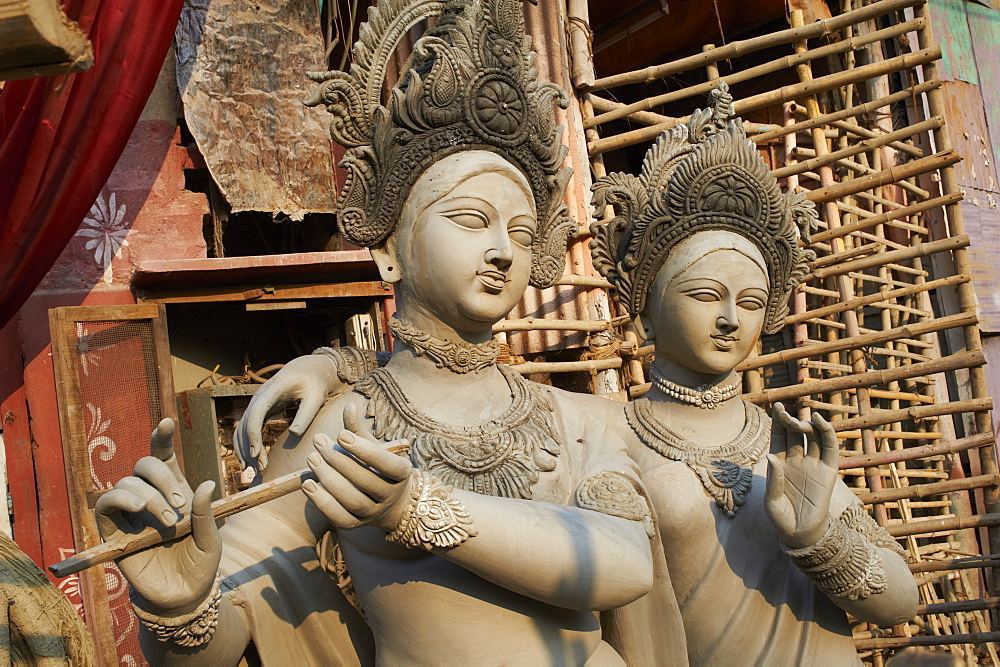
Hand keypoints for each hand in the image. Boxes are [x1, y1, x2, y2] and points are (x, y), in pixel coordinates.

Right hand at [94, 419, 219, 615]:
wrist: (183, 595)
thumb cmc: (199, 563)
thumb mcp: (211, 537)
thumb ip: (206, 512)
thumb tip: (204, 482)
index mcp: (174, 490)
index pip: (162, 457)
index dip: (161, 437)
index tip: (166, 422)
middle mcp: (149, 497)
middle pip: (143, 466)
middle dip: (162, 478)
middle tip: (180, 505)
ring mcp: (129, 514)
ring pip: (126, 484)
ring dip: (148, 496)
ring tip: (166, 520)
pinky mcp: (112, 532)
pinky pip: (105, 505)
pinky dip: (120, 499)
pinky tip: (139, 508)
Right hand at [234, 353, 343, 471]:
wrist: (308, 369)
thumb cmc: (314, 383)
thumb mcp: (316, 397)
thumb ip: (306, 414)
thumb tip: (295, 433)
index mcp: (273, 389)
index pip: (256, 412)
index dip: (253, 434)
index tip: (257, 454)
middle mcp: (259, 395)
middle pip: (245, 424)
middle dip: (249, 448)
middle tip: (260, 469)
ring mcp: (256, 402)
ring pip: (242, 428)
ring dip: (245, 449)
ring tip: (254, 470)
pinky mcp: (258, 409)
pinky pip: (246, 428)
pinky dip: (245, 444)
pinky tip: (250, 460)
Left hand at [302, 403, 413, 531]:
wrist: (393, 503)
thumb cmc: (380, 467)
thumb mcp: (376, 447)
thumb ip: (360, 430)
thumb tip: (349, 406)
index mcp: (402, 473)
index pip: (386, 463)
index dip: (363, 450)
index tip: (339, 434)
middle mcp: (391, 496)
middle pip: (365, 481)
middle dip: (339, 461)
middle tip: (318, 442)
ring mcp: (374, 514)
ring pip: (352, 501)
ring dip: (329, 480)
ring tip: (312, 459)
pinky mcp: (358, 525)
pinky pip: (340, 518)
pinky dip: (323, 503)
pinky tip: (308, 484)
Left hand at [765, 402, 838, 548]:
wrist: (801, 534)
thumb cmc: (782, 518)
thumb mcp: (772, 501)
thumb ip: (774, 479)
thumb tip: (771, 457)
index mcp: (779, 463)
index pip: (780, 436)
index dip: (778, 422)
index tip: (776, 406)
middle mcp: (796, 460)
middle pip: (795, 433)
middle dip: (789, 420)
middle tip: (784, 413)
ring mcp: (813, 465)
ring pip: (813, 437)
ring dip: (807, 425)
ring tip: (799, 420)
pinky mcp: (828, 472)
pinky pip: (830, 449)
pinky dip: (827, 433)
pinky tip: (820, 422)